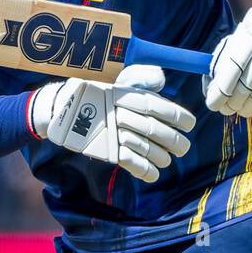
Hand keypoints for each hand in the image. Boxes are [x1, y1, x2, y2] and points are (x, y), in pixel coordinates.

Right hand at [30, 65, 195, 182]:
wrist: (61, 113)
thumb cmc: (94, 98)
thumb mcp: (115, 84)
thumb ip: (139, 80)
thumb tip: (161, 79)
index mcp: (121, 94)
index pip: (154, 104)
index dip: (175, 114)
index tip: (190, 124)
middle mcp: (116, 112)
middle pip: (151, 128)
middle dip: (172, 140)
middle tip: (183, 148)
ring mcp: (109, 132)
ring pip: (142, 146)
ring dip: (159, 155)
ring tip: (167, 160)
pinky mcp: (103, 150)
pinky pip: (128, 161)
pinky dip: (143, 169)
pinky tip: (153, 173)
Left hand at [206, 7, 251, 121]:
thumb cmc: (246, 44)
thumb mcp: (230, 46)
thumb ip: (218, 67)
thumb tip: (210, 93)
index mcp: (247, 41)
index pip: (231, 72)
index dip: (220, 93)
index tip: (213, 105)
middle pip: (244, 88)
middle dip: (232, 104)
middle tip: (227, 108)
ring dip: (246, 108)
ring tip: (240, 108)